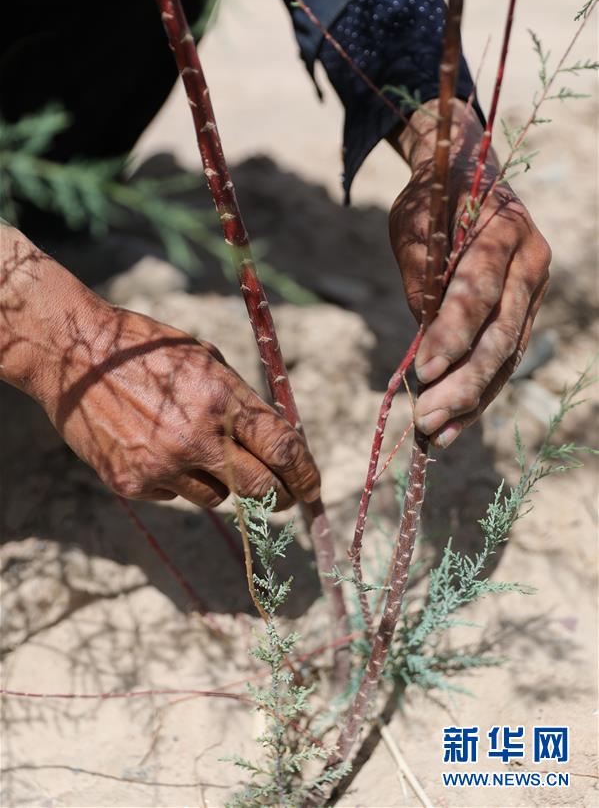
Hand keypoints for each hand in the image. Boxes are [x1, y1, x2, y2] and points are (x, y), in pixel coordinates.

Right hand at [1, 228, 319, 508]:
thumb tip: (276, 442)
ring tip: (193, 448)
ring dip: (220, 483)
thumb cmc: (147, 349)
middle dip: (278, 495)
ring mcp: (162, 465)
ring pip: (218, 499)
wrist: (73, 354)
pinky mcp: (131, 484)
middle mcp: (197, 437)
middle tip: (281, 495)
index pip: (284, 450)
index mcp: (222, 399)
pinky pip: (174, 497)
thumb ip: (239, 402)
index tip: (312, 487)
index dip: (306, 474)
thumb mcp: (204, 359)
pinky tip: (154, 448)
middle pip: (262, 489)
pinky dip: (175, 481)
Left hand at [388, 102, 550, 446]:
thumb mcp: (415, 227)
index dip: (452, 334)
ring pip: (506, 357)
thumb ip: (420, 278)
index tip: (423, 371)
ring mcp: (532, 293)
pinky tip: (454, 425)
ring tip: (436, 435)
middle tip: (426, 419)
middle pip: (499, 335)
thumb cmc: (434, 203)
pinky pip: (505, 361)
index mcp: (505, 231)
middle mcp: (530, 264)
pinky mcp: (523, 314)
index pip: (478, 291)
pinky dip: (478, 394)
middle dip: (462, 382)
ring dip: (470, 400)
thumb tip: (425, 342)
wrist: (468, 181)